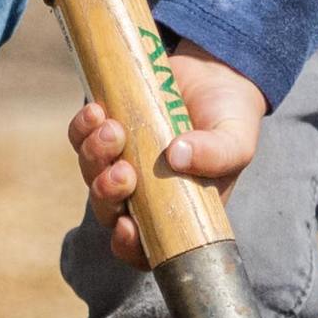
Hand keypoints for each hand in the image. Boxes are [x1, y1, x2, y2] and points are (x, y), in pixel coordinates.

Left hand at [67, 43, 263, 257]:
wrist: (216, 72)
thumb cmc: (230, 118)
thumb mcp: (236, 141)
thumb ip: (217, 154)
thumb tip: (176, 157)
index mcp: (176, 209)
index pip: (144, 246)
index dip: (128, 246)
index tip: (127, 227)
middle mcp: (144, 191)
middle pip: (109, 211)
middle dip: (108, 195)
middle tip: (124, 172)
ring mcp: (123, 159)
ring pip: (91, 174)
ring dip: (94, 157)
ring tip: (113, 129)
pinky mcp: (107, 128)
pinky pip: (81, 138)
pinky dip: (82, 129)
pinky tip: (97, 113)